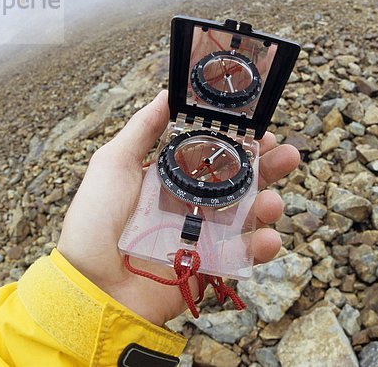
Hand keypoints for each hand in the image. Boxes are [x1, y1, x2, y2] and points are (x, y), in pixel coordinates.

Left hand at [57, 91, 299, 325]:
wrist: (90, 284)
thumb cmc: (96, 220)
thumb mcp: (114, 163)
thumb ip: (143, 129)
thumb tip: (168, 92)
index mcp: (172, 179)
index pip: (215, 155)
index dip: (239, 142)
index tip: (260, 129)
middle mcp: (191, 205)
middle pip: (238, 182)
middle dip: (266, 168)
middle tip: (287, 156)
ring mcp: (201, 237)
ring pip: (246, 217)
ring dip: (267, 206)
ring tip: (273, 202)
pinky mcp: (208, 267)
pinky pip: (242, 255)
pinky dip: (260, 247)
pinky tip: (268, 238)